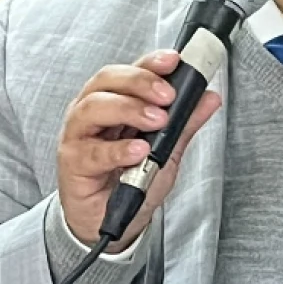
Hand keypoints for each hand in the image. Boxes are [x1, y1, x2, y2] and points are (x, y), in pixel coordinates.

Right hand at [58, 50, 220, 252]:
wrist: (108, 222)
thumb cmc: (129, 180)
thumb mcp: (165, 150)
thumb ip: (184, 124)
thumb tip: (208, 98)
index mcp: (113, 101)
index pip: (128, 71)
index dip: (149, 63)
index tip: (173, 61)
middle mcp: (91, 112)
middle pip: (107, 82)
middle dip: (140, 82)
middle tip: (167, 96)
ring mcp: (78, 137)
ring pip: (93, 108)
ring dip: (128, 109)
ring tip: (156, 121)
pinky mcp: (74, 164)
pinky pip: (93, 152)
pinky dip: (117, 149)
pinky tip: (138, 151)